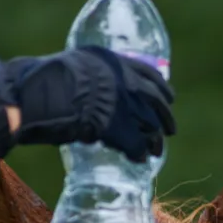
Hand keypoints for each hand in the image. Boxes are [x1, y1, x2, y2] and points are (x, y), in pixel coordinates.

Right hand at [0, 47, 175, 162]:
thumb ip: (89, 72)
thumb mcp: (77, 63)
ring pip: (151, 126)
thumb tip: (83, 77)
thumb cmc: (54, 75)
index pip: (152, 75)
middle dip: (166, 118)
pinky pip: (136, 146)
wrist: (52, 92)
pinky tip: (140, 160)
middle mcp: (130, 84)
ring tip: (156, 151)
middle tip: (170, 130)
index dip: (162, 89)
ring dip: (155, 140)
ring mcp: (128, 108)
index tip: (169, 97)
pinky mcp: (122, 131)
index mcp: (119, 64)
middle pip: (158, 103)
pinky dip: (139, 154)